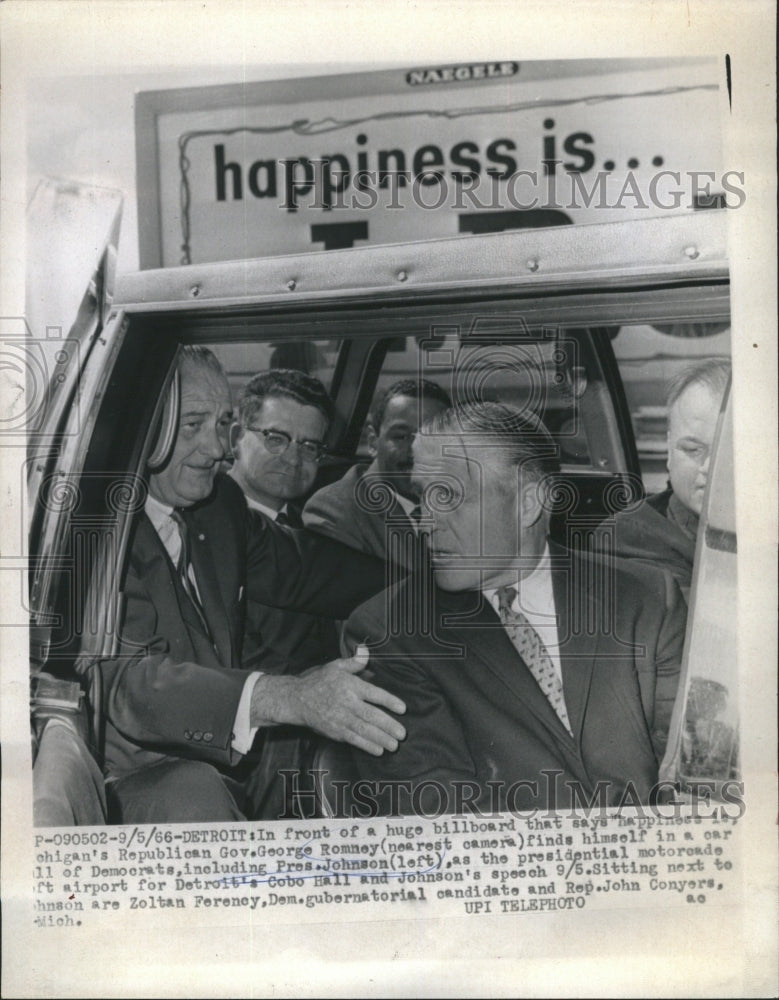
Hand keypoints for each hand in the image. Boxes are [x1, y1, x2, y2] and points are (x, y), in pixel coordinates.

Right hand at [250, 646, 405, 755]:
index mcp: (349, 685)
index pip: (373, 693)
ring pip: (364, 730)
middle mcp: (346, 702)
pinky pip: (353, 739)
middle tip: (402, 734)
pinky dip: (366, 746)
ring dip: (380, 738)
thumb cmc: (318, 681)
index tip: (402, 708)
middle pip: (371, 715)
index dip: (389, 701)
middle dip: (388, 725)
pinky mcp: (334, 731)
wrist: (296, 699)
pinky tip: (378, 750)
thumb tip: (366, 650)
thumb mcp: (335, 666)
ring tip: (394, 745)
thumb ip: (354, 662)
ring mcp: (340, 718)